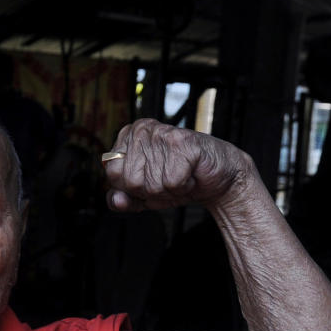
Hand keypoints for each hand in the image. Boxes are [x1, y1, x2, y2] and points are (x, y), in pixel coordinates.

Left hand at [103, 119, 250, 211]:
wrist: (218, 179)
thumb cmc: (179, 180)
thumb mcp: (144, 194)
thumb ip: (124, 200)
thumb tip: (115, 201)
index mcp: (127, 137)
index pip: (112, 173)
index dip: (132, 188)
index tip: (149, 180)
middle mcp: (141, 130)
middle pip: (131, 181)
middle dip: (151, 190)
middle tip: (168, 178)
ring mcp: (162, 134)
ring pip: (151, 184)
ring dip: (169, 190)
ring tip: (181, 175)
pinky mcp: (183, 142)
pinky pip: (171, 182)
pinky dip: (183, 187)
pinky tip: (191, 174)